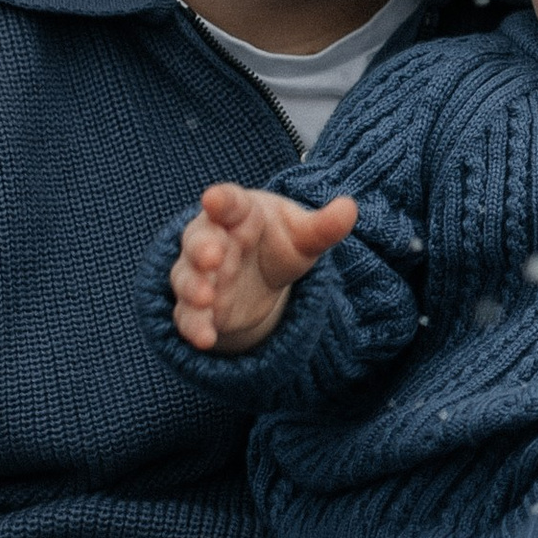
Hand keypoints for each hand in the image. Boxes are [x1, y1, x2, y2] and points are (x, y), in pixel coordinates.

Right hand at [169, 184, 356, 353]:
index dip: (222, 201)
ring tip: (205, 296)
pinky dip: (192, 326)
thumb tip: (350, 209)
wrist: (260, 271)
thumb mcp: (303, 236)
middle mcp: (211, 240)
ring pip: (187, 278)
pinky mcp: (198, 307)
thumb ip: (322, 226)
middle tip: (212, 256)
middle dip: (203, 248)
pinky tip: (204, 338)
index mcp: (237, 213)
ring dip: (193, 287)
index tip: (214, 198)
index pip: (228, 202)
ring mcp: (200, 274)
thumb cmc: (277, 241)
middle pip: (199, 240)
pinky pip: (187, 316)